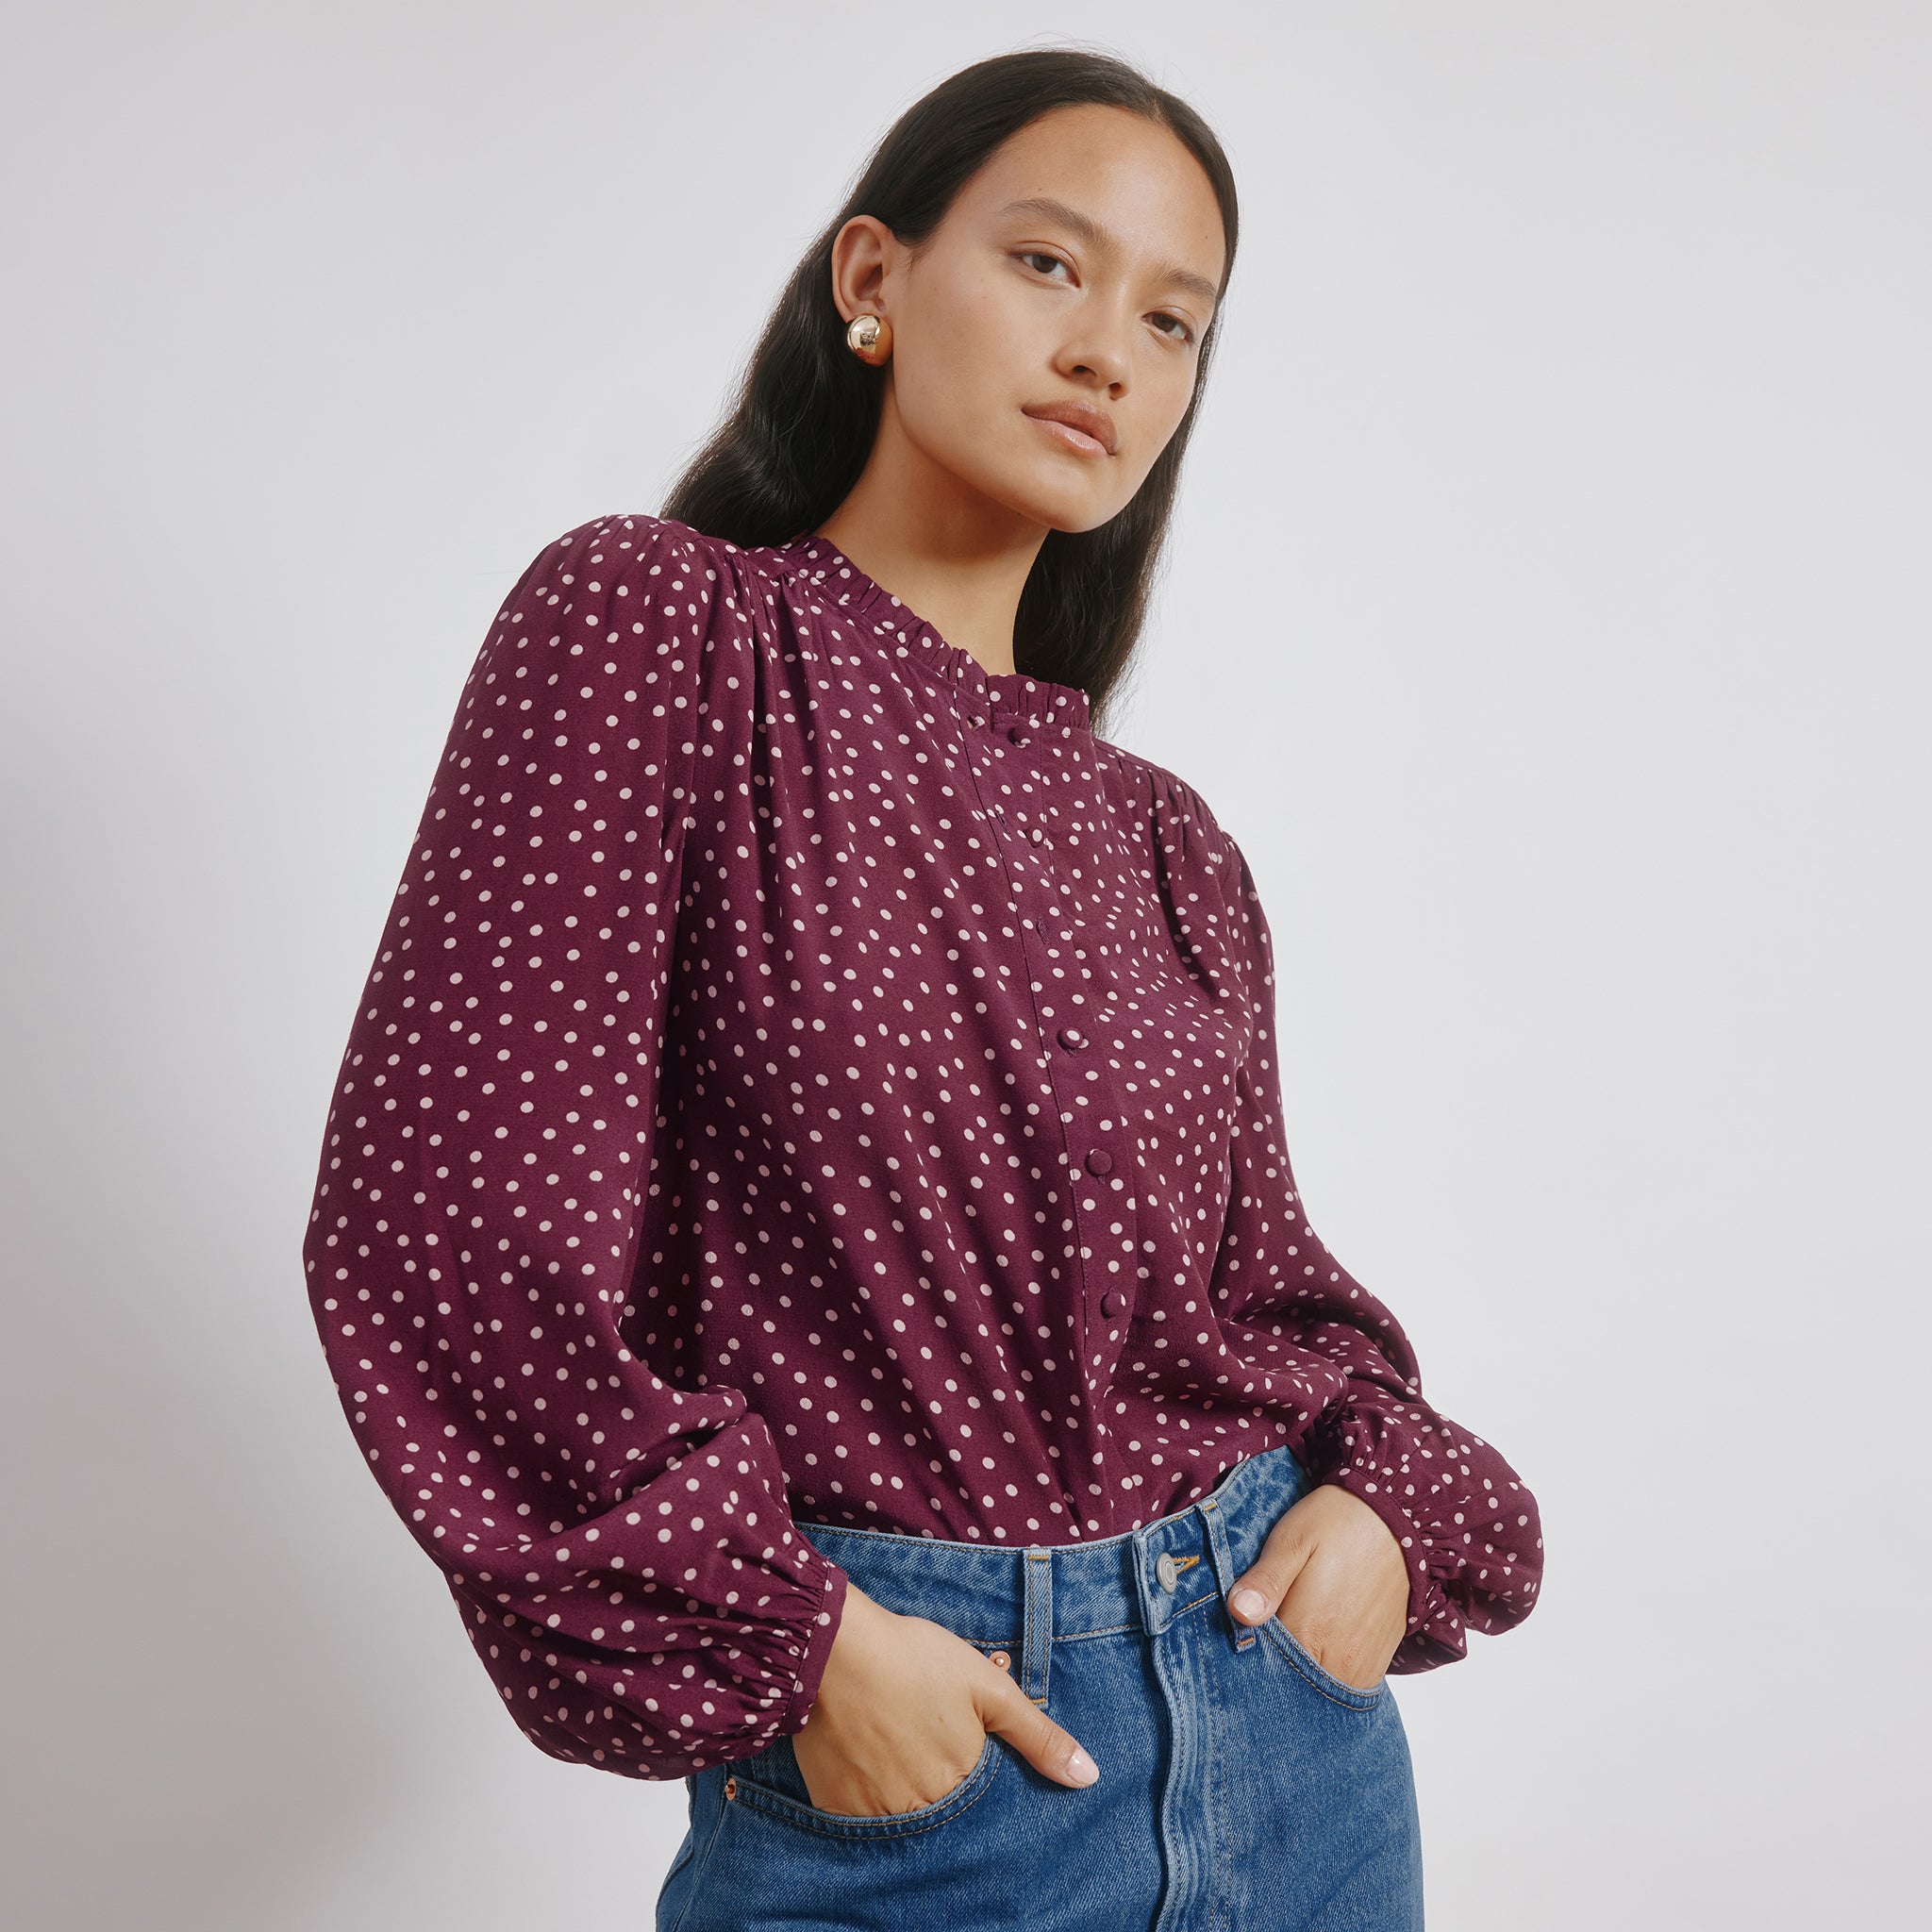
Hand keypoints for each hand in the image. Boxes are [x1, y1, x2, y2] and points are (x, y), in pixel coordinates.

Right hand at [793, 1581, 1099, 1816]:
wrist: (833, 1646)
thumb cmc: (915, 1659)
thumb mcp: (988, 1687)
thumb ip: (1037, 1736)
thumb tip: (1088, 1777)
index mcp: (962, 1784)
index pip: (986, 1808)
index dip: (977, 1777)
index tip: (963, 1749)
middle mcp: (921, 1811)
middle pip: (945, 1816)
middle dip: (944, 1788)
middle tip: (925, 1742)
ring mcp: (875, 1815)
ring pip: (905, 1821)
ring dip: (909, 1796)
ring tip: (899, 1748)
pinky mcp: (836, 1808)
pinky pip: (862, 1821)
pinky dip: (871, 1798)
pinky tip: (869, 1758)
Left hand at [1225, 1483, 1408, 1690]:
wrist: (1400, 1521)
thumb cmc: (1338, 1524)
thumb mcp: (1293, 1540)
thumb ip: (1266, 1580)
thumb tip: (1238, 1613)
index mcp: (1309, 1632)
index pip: (1262, 1667)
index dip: (1245, 1652)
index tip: (1235, 1634)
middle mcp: (1337, 1662)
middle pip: (1288, 1683)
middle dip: (1269, 1666)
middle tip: (1262, 1630)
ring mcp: (1360, 1670)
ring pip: (1315, 1688)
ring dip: (1297, 1673)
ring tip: (1289, 1633)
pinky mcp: (1376, 1667)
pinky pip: (1340, 1686)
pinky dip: (1322, 1673)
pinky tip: (1312, 1644)